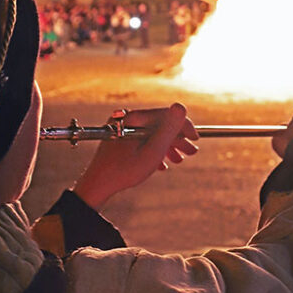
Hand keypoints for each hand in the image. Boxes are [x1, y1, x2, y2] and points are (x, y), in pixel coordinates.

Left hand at [73, 103, 197, 209]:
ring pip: (150, 133)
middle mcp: (127, 119)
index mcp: (134, 119)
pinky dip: (153, 150)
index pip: (166, 115)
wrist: (98, 184)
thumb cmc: (124, 170)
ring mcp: (121, 129)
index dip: (184, 126)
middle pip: (159, 124)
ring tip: (178, 159)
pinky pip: (141, 141)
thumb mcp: (152, 151)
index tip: (195, 138)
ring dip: (167, 146)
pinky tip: (161, 164)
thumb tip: (181, 107)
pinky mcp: (119, 140)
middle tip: (191, 152)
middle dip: (177, 139)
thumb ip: (168, 129)